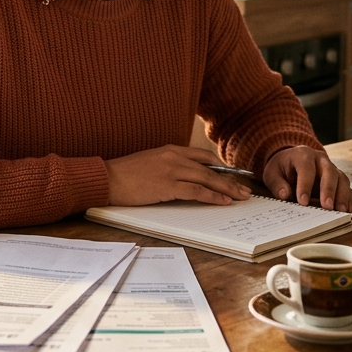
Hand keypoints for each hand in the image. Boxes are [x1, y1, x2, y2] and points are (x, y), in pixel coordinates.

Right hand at [105, 145, 251, 205]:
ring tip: (240, 197)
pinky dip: (212, 197)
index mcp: (169, 149)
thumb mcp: (149, 163)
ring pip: (207, 179)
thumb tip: (182, 178)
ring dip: (226, 189)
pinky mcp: (167, 185)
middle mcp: (173, 157)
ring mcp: (171, 170)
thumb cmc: (124, 174)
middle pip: (209, 168)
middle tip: (244, 189)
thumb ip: (167, 166)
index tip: (232, 176)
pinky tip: (223, 202)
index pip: (202, 156)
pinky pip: (196, 191)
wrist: (107, 178)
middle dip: (230, 180)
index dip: (220, 167)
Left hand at [263, 146, 351, 219]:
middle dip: (329, 190)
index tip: (302, 202)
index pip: (306, 168)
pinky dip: (351, 203)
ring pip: (342, 180)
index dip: (305, 185)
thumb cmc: (283, 167)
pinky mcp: (339, 181)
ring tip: (342, 213)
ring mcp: (333, 169)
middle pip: (330, 172)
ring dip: (343, 197)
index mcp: (303, 155)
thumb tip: (284, 194)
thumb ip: (277, 183)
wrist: (292, 160)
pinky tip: (351, 214)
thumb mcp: (272, 173)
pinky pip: (349, 190)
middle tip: (327, 207)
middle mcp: (321, 160)